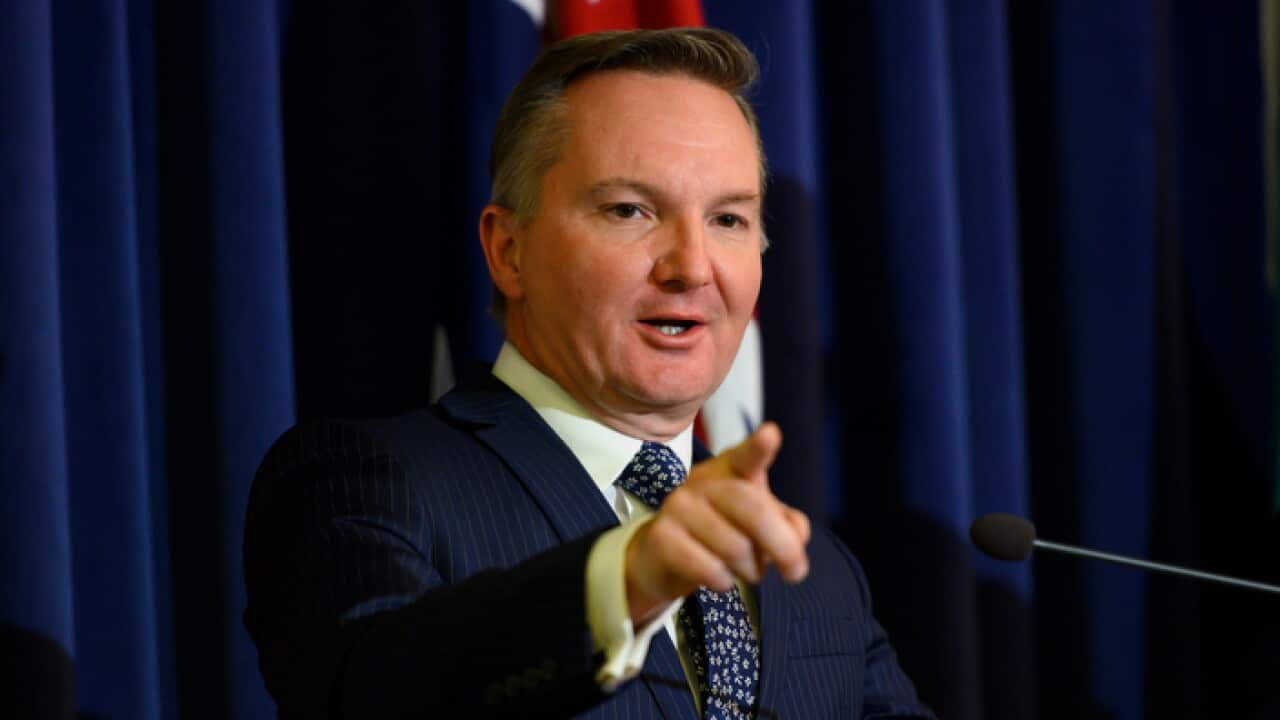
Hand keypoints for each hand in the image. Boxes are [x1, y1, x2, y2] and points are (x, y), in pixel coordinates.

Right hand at [623, 422, 810, 623]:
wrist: (662, 556)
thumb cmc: (721, 532)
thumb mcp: (758, 526)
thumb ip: (786, 525)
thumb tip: (797, 534)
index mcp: (731, 470)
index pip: (746, 456)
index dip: (759, 448)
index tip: (771, 434)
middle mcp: (702, 482)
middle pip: (752, 511)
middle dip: (782, 546)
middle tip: (796, 572)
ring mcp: (678, 507)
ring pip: (734, 547)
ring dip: (751, 570)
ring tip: (744, 570)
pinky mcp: (661, 537)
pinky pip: (709, 568)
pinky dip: (724, 581)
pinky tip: (719, 578)